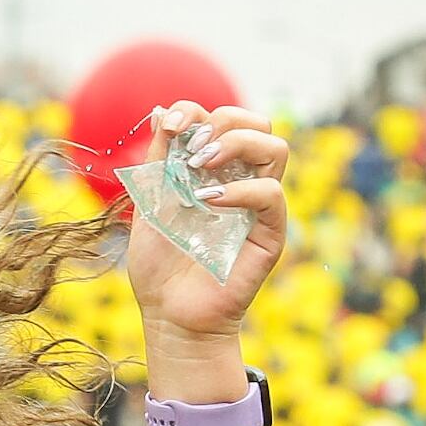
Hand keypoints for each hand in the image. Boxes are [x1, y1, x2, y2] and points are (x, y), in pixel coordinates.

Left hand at [121, 103, 289, 339]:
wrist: (169, 315)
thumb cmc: (160, 265)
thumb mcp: (150, 204)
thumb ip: (159, 161)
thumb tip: (161, 112)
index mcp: (214, 170)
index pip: (221, 118)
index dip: (196, 111)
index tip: (169, 127)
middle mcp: (241, 181)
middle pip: (257, 123)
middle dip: (223, 121)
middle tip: (192, 150)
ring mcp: (257, 206)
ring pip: (275, 148)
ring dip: (237, 144)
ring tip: (202, 166)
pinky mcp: (268, 233)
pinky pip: (271, 194)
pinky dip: (240, 190)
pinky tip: (208, 201)